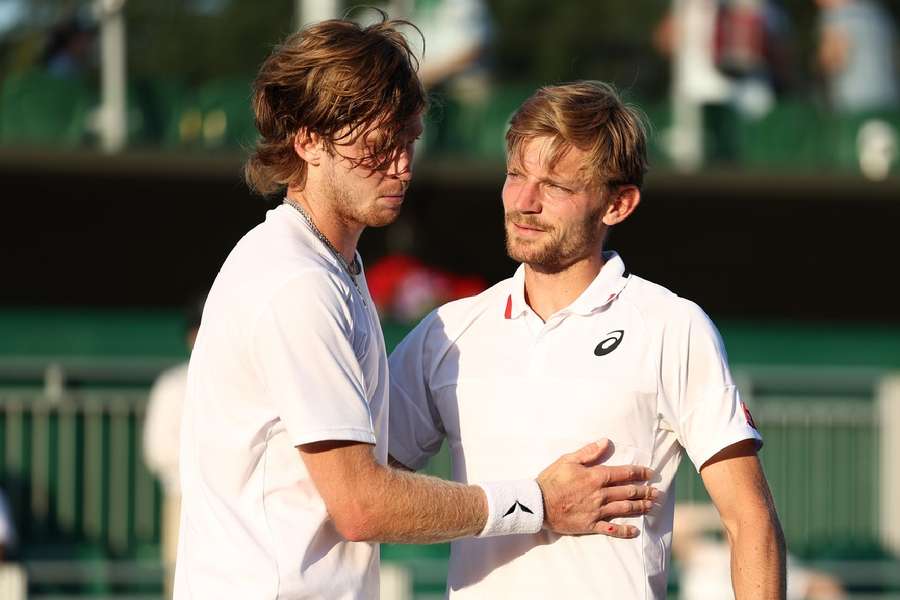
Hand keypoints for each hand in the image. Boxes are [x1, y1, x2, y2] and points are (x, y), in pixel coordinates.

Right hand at [536, 439, 657, 537]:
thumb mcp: (568, 460)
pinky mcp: (590, 525)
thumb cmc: (551, 479)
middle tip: (658, 492)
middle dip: (645, 491)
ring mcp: (596, 511)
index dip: (639, 472)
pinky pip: (611, 529)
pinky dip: (624, 530)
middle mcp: (600, 494)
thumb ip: (589, 452)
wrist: (537, 504)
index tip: (650, 473)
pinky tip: (635, 531)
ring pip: (624, 508)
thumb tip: (605, 441)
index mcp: (596, 476)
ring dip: (640, 507)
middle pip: (628, 492)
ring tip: (652, 506)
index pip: (624, 473)